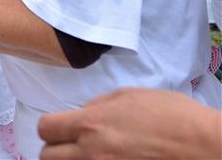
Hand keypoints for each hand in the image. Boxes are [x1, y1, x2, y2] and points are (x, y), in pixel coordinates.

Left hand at [38, 88, 221, 159]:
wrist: (204, 146)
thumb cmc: (171, 115)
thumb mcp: (129, 96)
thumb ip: (98, 105)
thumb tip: (82, 113)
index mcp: (90, 124)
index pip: (46, 129)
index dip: (51, 128)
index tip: (61, 128)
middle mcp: (90, 152)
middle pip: (47, 157)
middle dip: (55, 149)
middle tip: (70, 146)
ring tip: (85, 154)